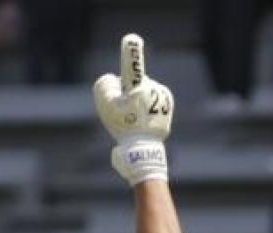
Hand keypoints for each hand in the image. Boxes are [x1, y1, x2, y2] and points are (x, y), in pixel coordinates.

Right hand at [94, 33, 173, 186]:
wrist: (144, 152)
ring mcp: (162, 95)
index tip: (130, 40)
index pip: (131, 66)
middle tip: (124, 113)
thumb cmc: (123, 129)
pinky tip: (144, 121)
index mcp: (136, 89)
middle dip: (127, 93)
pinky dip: (147, 108)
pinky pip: (152, 100)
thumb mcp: (105, 107)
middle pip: (133, 83)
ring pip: (144, 91)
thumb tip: (116, 80)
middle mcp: (151, 87)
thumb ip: (104, 85)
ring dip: (137, 101)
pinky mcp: (167, 104)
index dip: (129, 53)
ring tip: (135, 120)